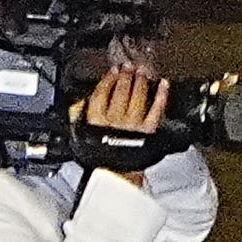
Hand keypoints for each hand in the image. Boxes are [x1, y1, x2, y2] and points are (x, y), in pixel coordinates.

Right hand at [73, 63, 168, 181]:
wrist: (114, 175)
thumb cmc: (97, 157)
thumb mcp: (79, 135)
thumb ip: (77, 116)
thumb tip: (79, 102)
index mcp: (95, 119)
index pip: (102, 92)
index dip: (108, 79)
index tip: (113, 70)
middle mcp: (114, 119)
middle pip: (121, 91)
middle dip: (125, 76)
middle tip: (129, 66)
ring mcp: (132, 124)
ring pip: (137, 97)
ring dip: (140, 81)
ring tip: (142, 71)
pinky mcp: (148, 130)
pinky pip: (156, 109)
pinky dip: (161, 95)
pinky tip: (163, 85)